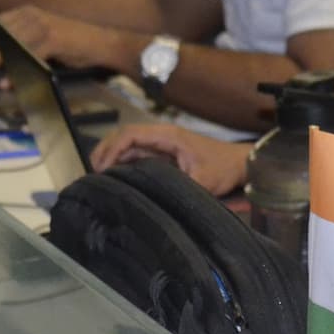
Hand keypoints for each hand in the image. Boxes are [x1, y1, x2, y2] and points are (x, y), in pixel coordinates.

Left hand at [0, 4, 123, 77]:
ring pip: (9, 44)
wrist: (102, 44)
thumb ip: (18, 49)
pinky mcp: (54, 38)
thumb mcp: (40, 43)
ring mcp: (42, 25)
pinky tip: (5, 81)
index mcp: (25, 13)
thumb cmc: (70, 46)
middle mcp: (31, 15)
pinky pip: (29, 55)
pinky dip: (15, 69)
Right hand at [92, 124, 249, 195]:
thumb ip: (180, 187)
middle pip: (125, 136)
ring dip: (112, 156)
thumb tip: (157, 199)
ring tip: (98, 175)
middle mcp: (161, 136)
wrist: (240, 164)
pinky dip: (123, 162)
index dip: (112, 148)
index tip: (102, 167)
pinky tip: (116, 177)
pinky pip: (138, 154)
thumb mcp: (204, 181)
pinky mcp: (164, 154)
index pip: (131, 134)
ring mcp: (162, 145)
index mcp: (168, 136)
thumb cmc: (224, 168)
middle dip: (106, 150)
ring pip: (129, 145)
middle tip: (92, 171)